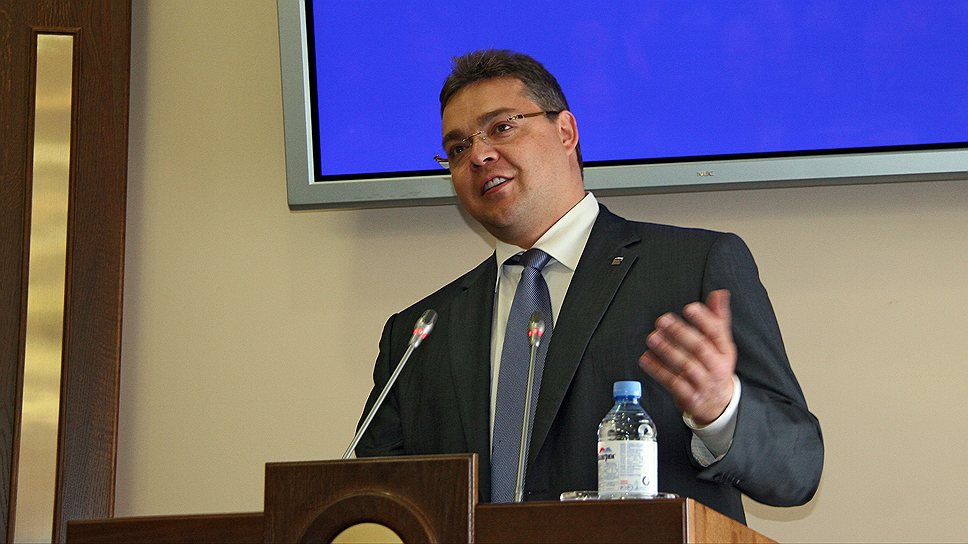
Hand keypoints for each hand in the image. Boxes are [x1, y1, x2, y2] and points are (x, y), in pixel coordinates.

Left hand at [638, 289, 735, 425]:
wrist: (718, 404)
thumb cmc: (715, 366)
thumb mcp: (721, 343)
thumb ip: (717, 318)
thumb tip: (719, 293)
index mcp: (725, 350)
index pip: (717, 333)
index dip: (704, 319)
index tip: (689, 308)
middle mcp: (716, 366)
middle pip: (699, 348)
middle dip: (680, 332)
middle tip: (662, 320)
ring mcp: (703, 383)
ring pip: (686, 365)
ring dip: (667, 350)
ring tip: (653, 337)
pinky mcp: (690, 396)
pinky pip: (673, 383)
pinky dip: (658, 370)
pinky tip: (646, 359)